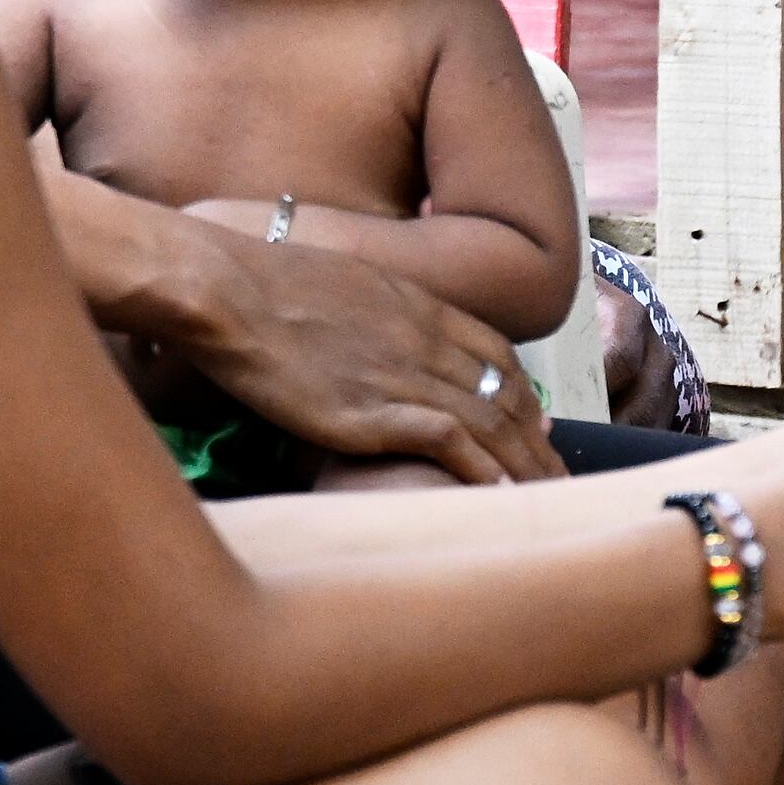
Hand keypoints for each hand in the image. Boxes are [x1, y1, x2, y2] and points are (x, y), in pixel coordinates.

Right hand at [166, 210, 563, 482]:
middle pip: (506, 394)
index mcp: (416, 306)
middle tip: (559, 476)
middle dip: (537, 440)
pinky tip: (498, 499)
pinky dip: (482, 471)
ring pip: (491, 422)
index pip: (495, 352)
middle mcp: (424, 339)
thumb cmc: (256, 285)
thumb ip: (362, 309)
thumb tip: (355, 329)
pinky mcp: (374, 411)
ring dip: (524, 465)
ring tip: (547, 500)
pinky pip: (451, 443)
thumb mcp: (333, 284)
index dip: (522, 391)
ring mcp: (403, 374)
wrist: (224, 288)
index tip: (537, 422)